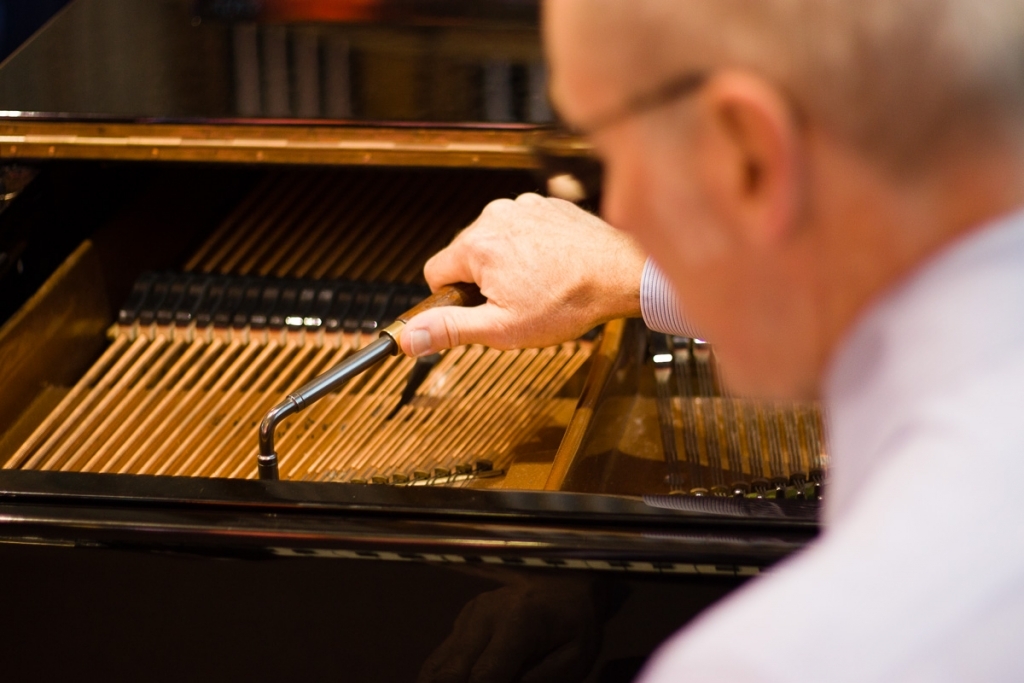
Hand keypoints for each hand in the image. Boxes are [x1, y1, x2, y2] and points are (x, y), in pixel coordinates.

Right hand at [399, 193, 645, 355]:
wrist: (620, 275)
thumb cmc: (568, 301)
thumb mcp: (502, 328)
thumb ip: (450, 329)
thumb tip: (409, 337)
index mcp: (477, 245)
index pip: (434, 272)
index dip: (453, 299)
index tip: (479, 309)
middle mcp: (495, 217)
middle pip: (465, 255)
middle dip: (482, 281)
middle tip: (516, 302)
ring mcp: (523, 207)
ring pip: (494, 242)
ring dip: (507, 264)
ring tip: (539, 285)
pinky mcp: (545, 205)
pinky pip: (521, 229)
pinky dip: (530, 248)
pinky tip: (552, 267)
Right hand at [416, 575, 605, 682]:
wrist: (565, 582)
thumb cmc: (576, 623)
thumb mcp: (573, 658)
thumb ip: (540, 682)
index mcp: (517, 622)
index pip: (484, 677)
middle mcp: (483, 615)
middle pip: (451, 673)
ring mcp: (467, 616)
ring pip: (436, 667)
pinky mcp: (460, 620)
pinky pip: (439, 658)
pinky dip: (441, 680)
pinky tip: (457, 682)